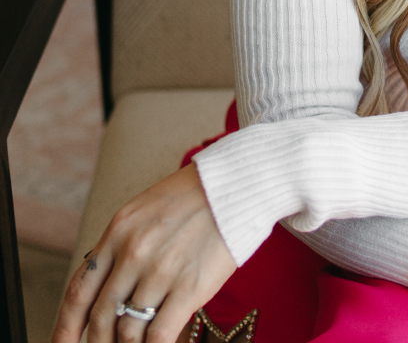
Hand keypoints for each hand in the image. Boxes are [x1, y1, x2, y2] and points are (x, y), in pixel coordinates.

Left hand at [51, 164, 236, 342]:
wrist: (241, 183)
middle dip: (99, 342)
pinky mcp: (190, 287)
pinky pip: (159, 335)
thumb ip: (122, 245)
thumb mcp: (146, 210)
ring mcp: (161, 271)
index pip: (79, 291)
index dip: (65, 328)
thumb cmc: (197, 196)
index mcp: (119, 231)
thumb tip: (104, 288)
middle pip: (101, 317)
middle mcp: (134, 252)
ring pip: (128, 331)